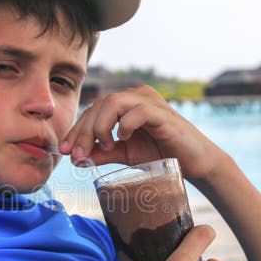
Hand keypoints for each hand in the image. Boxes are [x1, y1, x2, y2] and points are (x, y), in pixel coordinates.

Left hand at [60, 85, 225, 180]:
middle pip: (99, 105)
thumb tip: (75, 158)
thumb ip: (101, 153)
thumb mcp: (124, 154)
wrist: (194, 164)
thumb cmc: (160, 154)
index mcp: (125, 103)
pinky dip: (125, 125)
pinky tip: (122, 140)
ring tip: (103, 146)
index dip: (77, 130)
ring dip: (100, 126)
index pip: (93, 110)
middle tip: (77, 153)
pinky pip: (138, 110)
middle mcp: (136, 96)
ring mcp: (150, 102)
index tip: (65, 150)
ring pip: (114, 102)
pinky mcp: (163, 113)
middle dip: (84, 130)